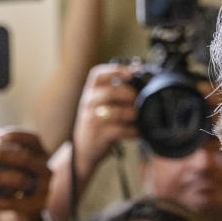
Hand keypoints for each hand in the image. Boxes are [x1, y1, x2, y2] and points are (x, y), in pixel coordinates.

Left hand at [0, 128, 50, 219]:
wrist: (25, 213)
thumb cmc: (12, 184)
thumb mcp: (9, 169)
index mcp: (40, 155)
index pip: (33, 140)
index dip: (17, 136)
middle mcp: (45, 170)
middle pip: (24, 159)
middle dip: (2, 156)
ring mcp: (43, 189)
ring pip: (19, 180)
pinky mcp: (36, 207)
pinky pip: (13, 204)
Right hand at [72, 64, 138, 179]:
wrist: (82, 150)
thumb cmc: (96, 124)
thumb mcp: (98, 105)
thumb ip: (113, 92)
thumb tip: (139, 78)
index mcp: (90, 93)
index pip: (98, 75)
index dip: (115, 70)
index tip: (131, 72)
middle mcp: (89, 104)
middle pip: (110, 92)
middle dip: (129, 94)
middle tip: (139, 99)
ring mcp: (93, 120)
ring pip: (117, 112)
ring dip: (133, 113)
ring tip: (139, 116)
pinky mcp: (100, 136)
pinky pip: (121, 130)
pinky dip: (133, 131)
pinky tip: (137, 131)